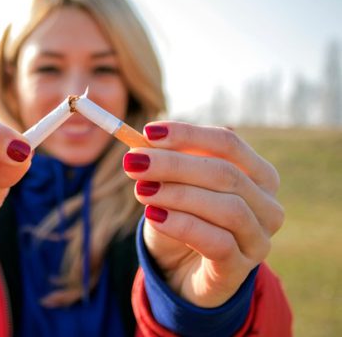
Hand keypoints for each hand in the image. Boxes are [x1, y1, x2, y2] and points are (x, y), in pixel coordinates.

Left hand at [124, 122, 283, 307]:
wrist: (180, 271)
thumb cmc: (182, 218)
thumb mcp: (174, 186)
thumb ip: (165, 163)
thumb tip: (142, 142)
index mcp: (258, 175)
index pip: (228, 143)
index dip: (188, 135)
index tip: (148, 132)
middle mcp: (267, 206)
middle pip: (225, 173)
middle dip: (174, 164)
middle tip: (134, 162)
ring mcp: (258, 240)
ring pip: (226, 208)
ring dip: (178, 194)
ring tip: (141, 191)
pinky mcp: (239, 270)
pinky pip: (217, 243)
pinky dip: (182, 225)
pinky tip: (154, 216)